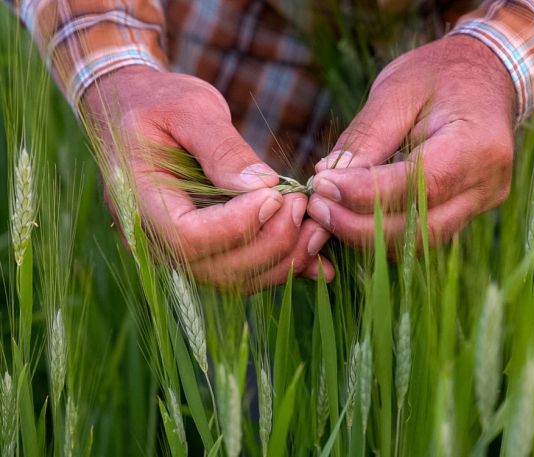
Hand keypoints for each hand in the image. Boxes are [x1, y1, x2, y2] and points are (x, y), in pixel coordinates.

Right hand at [84, 66, 332, 290]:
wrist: (134, 112)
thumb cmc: (158, 103)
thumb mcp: (188, 109)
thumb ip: (222, 148)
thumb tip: (263, 186)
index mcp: (140, 200)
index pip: (188, 237)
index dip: (238, 225)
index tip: (276, 195)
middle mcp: (155, 238)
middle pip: (217, 267)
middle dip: (271, 243)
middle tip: (303, 205)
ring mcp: (178, 250)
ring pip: (235, 279)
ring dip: (283, 261)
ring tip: (316, 227)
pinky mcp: (204, 249)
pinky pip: (243, 272)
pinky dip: (281, 269)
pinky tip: (317, 262)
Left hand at [307, 35, 515, 249]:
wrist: (483, 75)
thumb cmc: (437, 75)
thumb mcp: (396, 90)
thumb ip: (366, 137)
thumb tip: (327, 178)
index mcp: (477, 144)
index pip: (419, 185)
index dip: (365, 194)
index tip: (322, 186)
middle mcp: (487, 183)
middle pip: (419, 228)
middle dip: (359, 225)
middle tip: (317, 207)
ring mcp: (481, 203)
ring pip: (419, 242)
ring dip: (367, 235)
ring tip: (328, 211)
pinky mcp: (468, 211)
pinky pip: (421, 235)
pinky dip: (383, 233)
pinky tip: (351, 216)